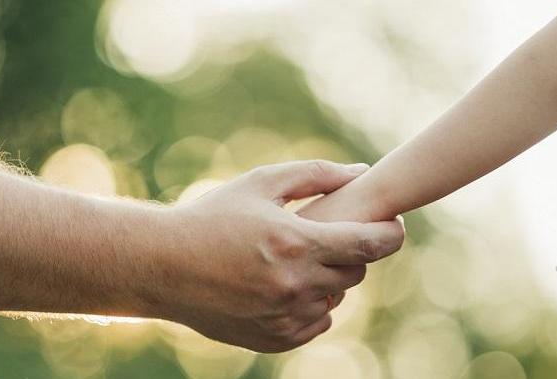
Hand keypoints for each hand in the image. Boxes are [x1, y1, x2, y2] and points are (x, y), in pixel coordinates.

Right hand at [149, 160, 404, 352]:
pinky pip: (317, 323)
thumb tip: (362, 172)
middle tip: (331, 237)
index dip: (391, 233)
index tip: (393, 225)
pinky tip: (285, 285)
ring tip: (297, 260)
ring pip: (336, 298)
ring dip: (328, 279)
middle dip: (352, 252)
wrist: (163, 267)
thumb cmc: (211, 217)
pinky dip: (311, 305)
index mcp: (296, 243)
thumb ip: (316, 175)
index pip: (370, 244)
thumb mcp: (261, 184)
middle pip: (356, 271)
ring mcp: (286, 316)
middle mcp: (296, 285)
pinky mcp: (274, 338)